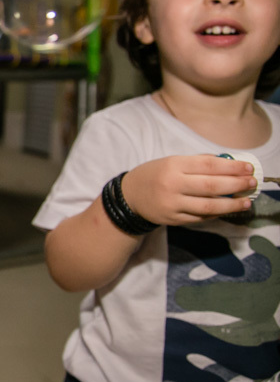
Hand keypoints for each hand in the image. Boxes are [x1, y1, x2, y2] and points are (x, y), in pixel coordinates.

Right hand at [123, 154, 256, 225]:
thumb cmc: (154, 175)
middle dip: (236, 184)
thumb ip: (197, 162)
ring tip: (246, 202)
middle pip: (212, 186)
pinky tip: (226, 209)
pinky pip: (200, 217)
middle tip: (252, 183)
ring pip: (208, 206)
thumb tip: (229, 164)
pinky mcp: (173, 219)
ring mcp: (172, 204)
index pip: (209, 165)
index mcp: (173, 165)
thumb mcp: (171, 161)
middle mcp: (172, 184)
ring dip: (231, 204)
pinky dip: (216, 213)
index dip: (232, 167)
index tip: (248, 168)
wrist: (129, 196)